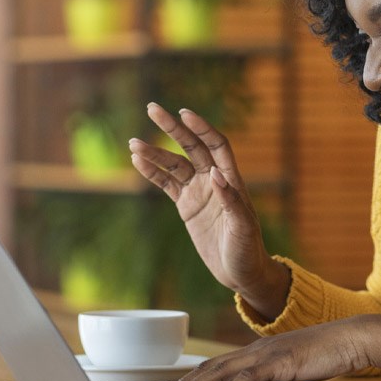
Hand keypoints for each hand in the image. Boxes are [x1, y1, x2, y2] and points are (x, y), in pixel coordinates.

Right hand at [128, 103, 288, 317]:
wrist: (240, 273)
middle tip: (152, 108)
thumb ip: (231, 200)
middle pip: (191, 146)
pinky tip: (137, 161)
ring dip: (154, 152)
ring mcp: (198, 191)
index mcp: (231, 179)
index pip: (215, 144)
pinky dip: (152, 172)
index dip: (201, 128)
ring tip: (133, 143)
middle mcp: (213, 180)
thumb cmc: (247, 250)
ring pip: (173, 164)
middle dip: (172, 128)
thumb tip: (215, 174)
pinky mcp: (186, 206)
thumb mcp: (242, 228)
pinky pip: (166, 184)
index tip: (184, 113)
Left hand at [144, 315, 380, 380]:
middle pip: (207, 368)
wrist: (352, 337)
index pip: (213, 366)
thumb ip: (269, 375)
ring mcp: (265, 355)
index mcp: (254, 352)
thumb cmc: (325, 353)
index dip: (187, 379)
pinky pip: (249, 378)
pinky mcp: (280, 363)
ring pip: (220, 372)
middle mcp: (253, 350)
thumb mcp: (290, 367)